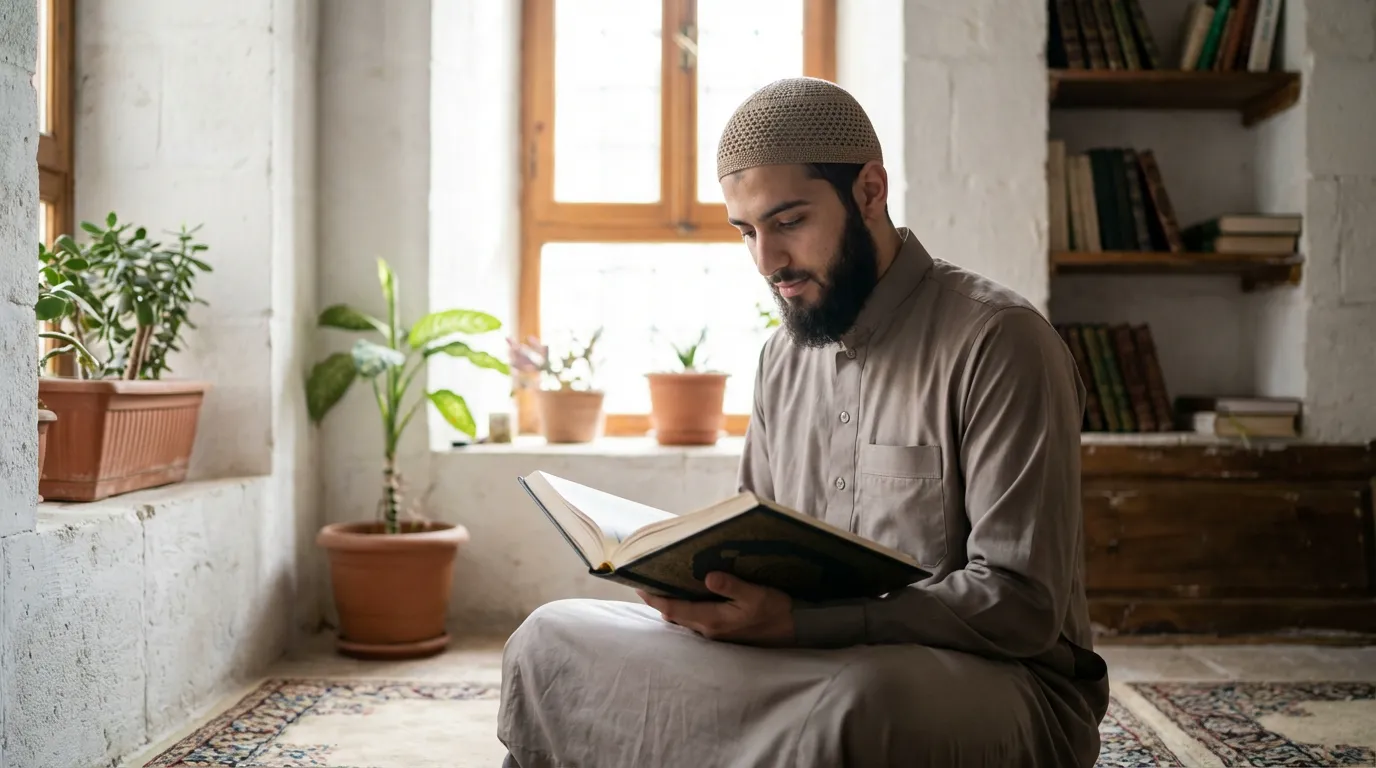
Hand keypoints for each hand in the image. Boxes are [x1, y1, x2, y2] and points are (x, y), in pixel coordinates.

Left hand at [636, 571, 794, 646]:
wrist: (795, 629)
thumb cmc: (776, 611)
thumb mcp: (756, 594)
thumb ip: (731, 586)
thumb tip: (708, 577)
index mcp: (713, 619)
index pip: (673, 609)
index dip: (654, 598)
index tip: (639, 585)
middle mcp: (709, 630)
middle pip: (673, 616)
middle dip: (658, 600)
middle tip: (646, 581)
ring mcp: (715, 633)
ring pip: (683, 620)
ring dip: (671, 605)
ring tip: (662, 585)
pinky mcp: (722, 632)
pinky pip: (694, 621)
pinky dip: (684, 609)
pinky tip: (688, 595)